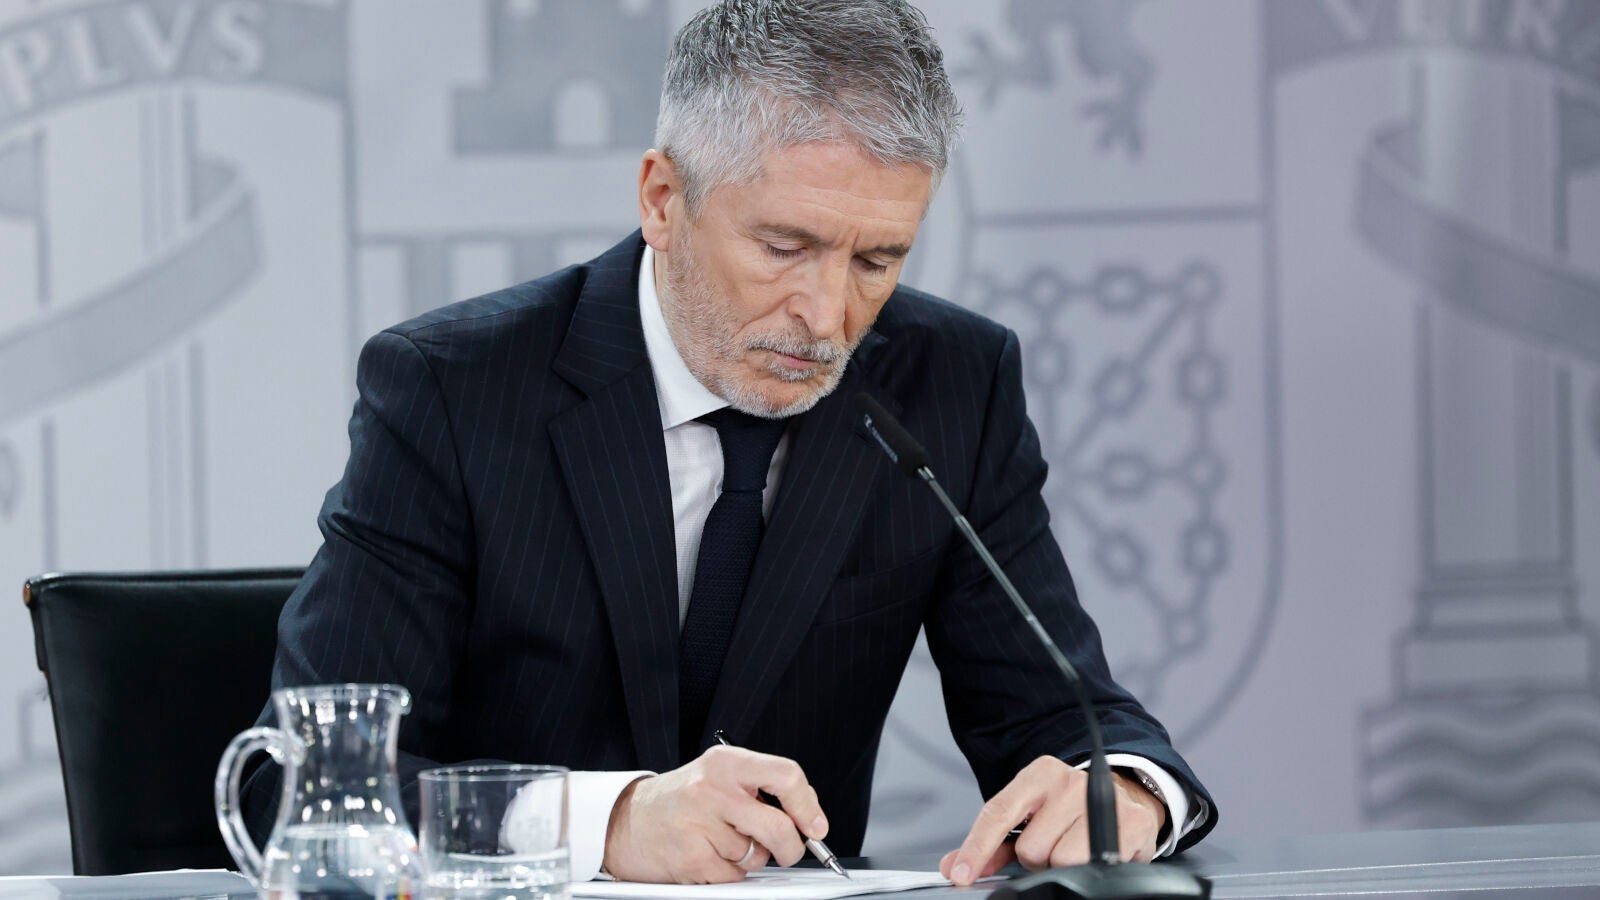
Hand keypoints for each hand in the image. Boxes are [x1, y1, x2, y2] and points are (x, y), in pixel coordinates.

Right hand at [601, 745, 829, 883]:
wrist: (626, 820)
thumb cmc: (681, 799)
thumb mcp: (719, 777)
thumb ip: (761, 789)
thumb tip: (808, 818)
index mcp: (726, 762)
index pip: (787, 775)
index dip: (809, 805)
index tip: (816, 826)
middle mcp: (713, 788)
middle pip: (779, 826)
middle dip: (791, 847)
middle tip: (787, 851)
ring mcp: (700, 824)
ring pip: (756, 856)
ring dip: (749, 858)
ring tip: (722, 842)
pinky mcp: (691, 858)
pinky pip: (733, 877)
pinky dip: (729, 873)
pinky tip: (707, 856)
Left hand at [939, 756, 1165, 885]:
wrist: (1124, 796)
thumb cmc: (1066, 811)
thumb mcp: (1029, 816)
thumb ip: (991, 843)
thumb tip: (953, 867)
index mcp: (1039, 774)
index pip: (998, 813)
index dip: (977, 848)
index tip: (961, 875)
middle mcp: (1070, 781)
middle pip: (1030, 848)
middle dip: (1037, 857)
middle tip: (1053, 844)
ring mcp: (1102, 801)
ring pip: (1061, 860)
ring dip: (1063, 865)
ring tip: (1074, 848)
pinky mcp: (1132, 823)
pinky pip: (1093, 866)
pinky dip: (1090, 867)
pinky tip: (1097, 852)